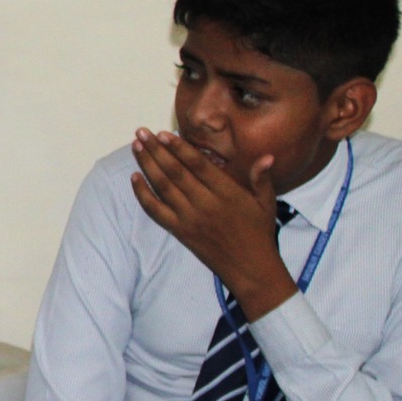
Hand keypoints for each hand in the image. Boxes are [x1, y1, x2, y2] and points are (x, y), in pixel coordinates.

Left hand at [129, 129, 295, 318]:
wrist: (250, 268)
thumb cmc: (259, 232)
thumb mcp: (266, 203)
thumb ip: (262, 178)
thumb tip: (267, 156)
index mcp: (227, 193)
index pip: (198, 165)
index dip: (179, 148)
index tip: (164, 133)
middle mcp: (205, 204)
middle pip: (175, 172)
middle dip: (156, 150)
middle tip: (141, 132)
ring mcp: (189, 218)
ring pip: (162, 187)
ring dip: (147, 165)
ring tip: (136, 147)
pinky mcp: (179, 231)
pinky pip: (155, 210)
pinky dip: (142, 194)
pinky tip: (134, 178)